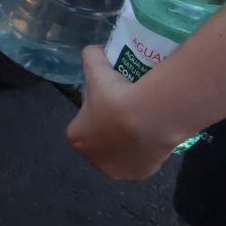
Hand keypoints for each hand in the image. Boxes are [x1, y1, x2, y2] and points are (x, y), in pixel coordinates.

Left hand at [64, 46, 183, 180]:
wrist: (147, 118)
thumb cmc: (115, 95)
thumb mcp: (98, 69)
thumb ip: (91, 56)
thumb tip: (93, 49)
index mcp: (75, 138)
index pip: (81, 126)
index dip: (94, 115)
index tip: (110, 105)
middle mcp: (92, 159)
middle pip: (100, 143)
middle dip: (109, 132)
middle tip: (127, 114)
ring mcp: (115, 170)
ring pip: (120, 155)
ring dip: (126, 145)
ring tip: (141, 126)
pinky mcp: (138, 175)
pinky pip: (139, 164)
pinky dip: (143, 155)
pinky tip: (150, 139)